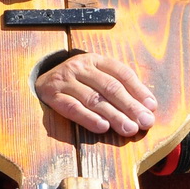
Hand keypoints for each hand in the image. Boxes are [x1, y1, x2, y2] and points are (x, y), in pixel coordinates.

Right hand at [34, 53, 156, 135]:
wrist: (38, 82)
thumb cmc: (76, 83)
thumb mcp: (95, 76)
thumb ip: (119, 87)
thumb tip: (148, 107)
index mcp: (95, 59)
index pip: (121, 73)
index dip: (138, 90)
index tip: (151, 107)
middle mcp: (79, 67)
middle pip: (110, 87)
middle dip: (130, 106)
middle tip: (145, 123)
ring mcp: (64, 80)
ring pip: (93, 99)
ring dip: (114, 116)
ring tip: (129, 129)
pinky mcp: (52, 96)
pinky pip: (72, 108)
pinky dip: (88, 118)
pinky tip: (103, 127)